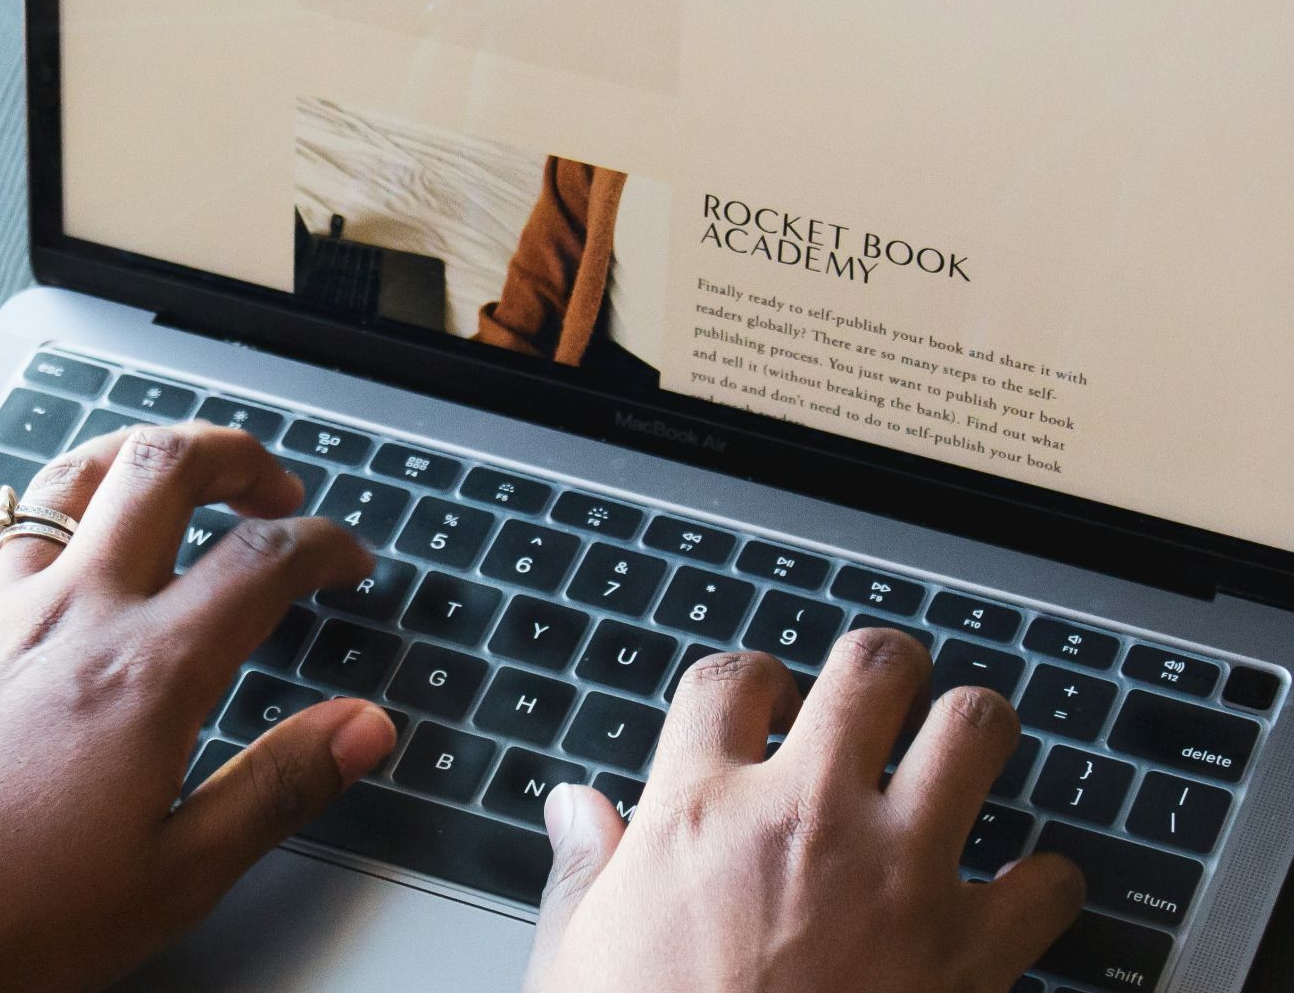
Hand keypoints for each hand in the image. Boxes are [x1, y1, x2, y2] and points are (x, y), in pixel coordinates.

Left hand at [0, 424, 392, 990]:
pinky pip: (6, 527)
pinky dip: (56, 508)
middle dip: (237, 454)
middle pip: (166, 467)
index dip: (324, 543)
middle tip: (274, 486)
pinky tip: (65, 541)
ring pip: (76, 473)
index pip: (262, 561)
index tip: (347, 559)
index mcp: (146, 672)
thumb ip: (277, 787)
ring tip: (180, 478)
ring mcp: (0, 609)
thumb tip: (363, 729)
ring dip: (144, 456)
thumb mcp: (173, 876)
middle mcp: (73, 612)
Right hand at [524, 628, 1084, 992]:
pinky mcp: (971, 952)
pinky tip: (1022, 893)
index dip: (752, 678)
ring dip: (972, 734)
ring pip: (976, 729)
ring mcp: (898, 876)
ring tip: (960, 751)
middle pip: (871, 668)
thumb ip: (584, 870)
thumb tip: (576, 809)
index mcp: (698, 814)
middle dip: (884, 669)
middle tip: (883, 695)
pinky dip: (1045, 884)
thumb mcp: (577, 958)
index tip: (764, 703)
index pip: (730, 679)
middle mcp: (805, 819)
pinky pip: (1048, 881)